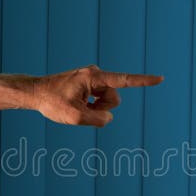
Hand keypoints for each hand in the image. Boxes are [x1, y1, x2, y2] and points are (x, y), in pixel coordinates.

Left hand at [33, 64, 162, 126]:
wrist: (35, 93)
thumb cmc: (52, 102)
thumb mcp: (75, 117)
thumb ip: (99, 120)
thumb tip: (109, 117)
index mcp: (94, 77)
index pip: (124, 80)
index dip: (144, 81)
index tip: (160, 78)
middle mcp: (95, 74)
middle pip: (114, 98)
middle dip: (102, 108)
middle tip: (81, 109)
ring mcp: (92, 79)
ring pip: (107, 101)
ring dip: (95, 109)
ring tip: (77, 107)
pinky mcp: (88, 84)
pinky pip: (98, 100)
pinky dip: (90, 106)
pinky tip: (76, 104)